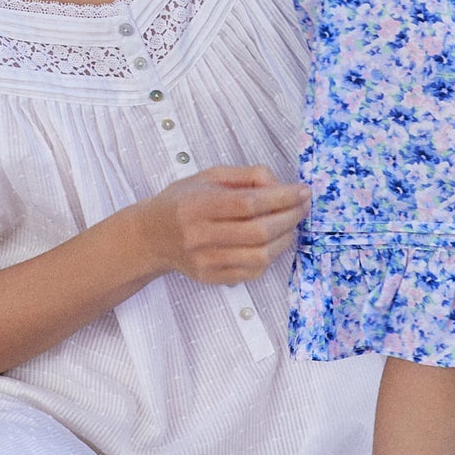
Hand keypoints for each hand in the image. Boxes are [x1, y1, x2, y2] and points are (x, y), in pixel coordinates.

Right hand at [136, 165, 308, 285]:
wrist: (151, 236)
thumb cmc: (182, 201)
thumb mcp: (208, 177)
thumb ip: (246, 176)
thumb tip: (281, 184)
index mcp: (197, 206)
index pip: (249, 204)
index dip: (282, 198)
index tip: (302, 192)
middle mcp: (199, 236)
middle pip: (258, 232)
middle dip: (290, 218)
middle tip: (303, 206)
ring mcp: (205, 261)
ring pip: (260, 256)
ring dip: (285, 239)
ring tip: (291, 224)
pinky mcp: (212, 278)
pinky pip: (252, 271)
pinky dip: (270, 256)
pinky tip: (273, 241)